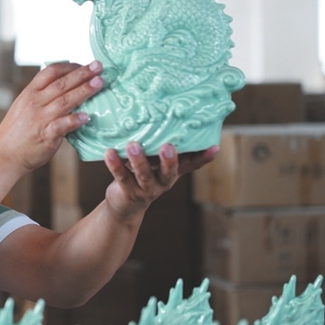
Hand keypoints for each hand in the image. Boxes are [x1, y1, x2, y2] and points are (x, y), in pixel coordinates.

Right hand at [0, 61, 103, 172]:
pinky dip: (74, 120)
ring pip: (65, 100)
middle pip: (61, 83)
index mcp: (30, 93)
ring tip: (99, 84)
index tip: (84, 64)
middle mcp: (34, 102)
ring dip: (84, 91)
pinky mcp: (45, 135)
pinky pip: (62, 125)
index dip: (69, 66)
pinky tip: (87, 117)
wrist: (2, 155)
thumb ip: (42, 98)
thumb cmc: (15, 133)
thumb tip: (64, 90)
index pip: (50, 72)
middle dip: (82, 73)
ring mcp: (39, 118)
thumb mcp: (24, 107)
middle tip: (98, 66)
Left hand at [103, 142, 217, 221]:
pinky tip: (109, 153)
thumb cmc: (141, 176)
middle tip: (168, 147)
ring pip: (144, 175)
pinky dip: (115, 165)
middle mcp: (162, 182)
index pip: (191, 165)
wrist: (124, 205)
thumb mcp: (154, 164)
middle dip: (169, 161)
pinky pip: (121, 177)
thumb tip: (164, 119)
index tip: (215, 147)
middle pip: (169, 173)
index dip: (203, 158)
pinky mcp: (128, 192)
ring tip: (133, 145)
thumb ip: (160, 149)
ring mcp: (145, 189)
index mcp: (171, 173)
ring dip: (139, 160)